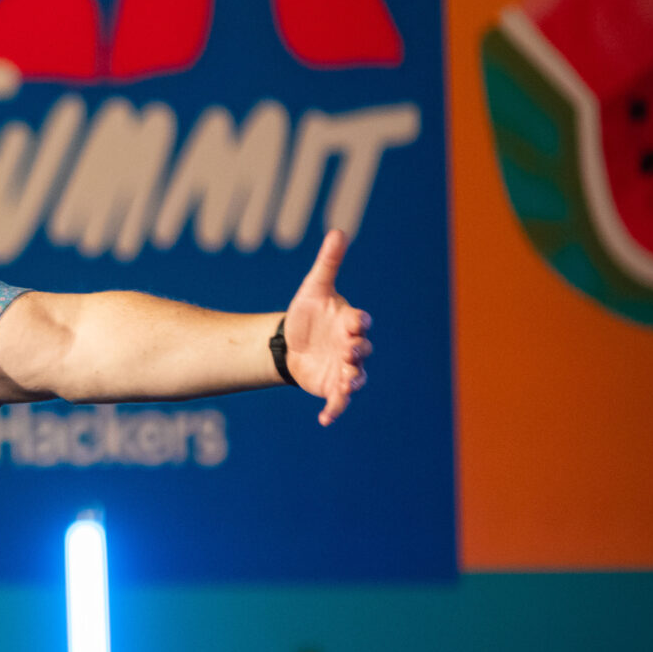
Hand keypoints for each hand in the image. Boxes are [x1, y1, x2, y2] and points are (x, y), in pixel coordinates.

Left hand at [282, 230, 372, 425]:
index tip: (354, 321)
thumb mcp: (314, 288)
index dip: (358, 322)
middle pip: (361, 350)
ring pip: (356, 377)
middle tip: (349, 351)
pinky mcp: (332, 387)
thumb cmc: (308, 313)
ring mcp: (345, 369)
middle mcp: (352, 346)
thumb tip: (338, 231)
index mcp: (350, 322)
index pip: (359, 322)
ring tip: (345, 385)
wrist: (291, 341)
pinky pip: (338, 401)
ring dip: (352, 381)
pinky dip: (334, 410)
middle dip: (357, 351)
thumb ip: (328, 264)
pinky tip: (324, 420)